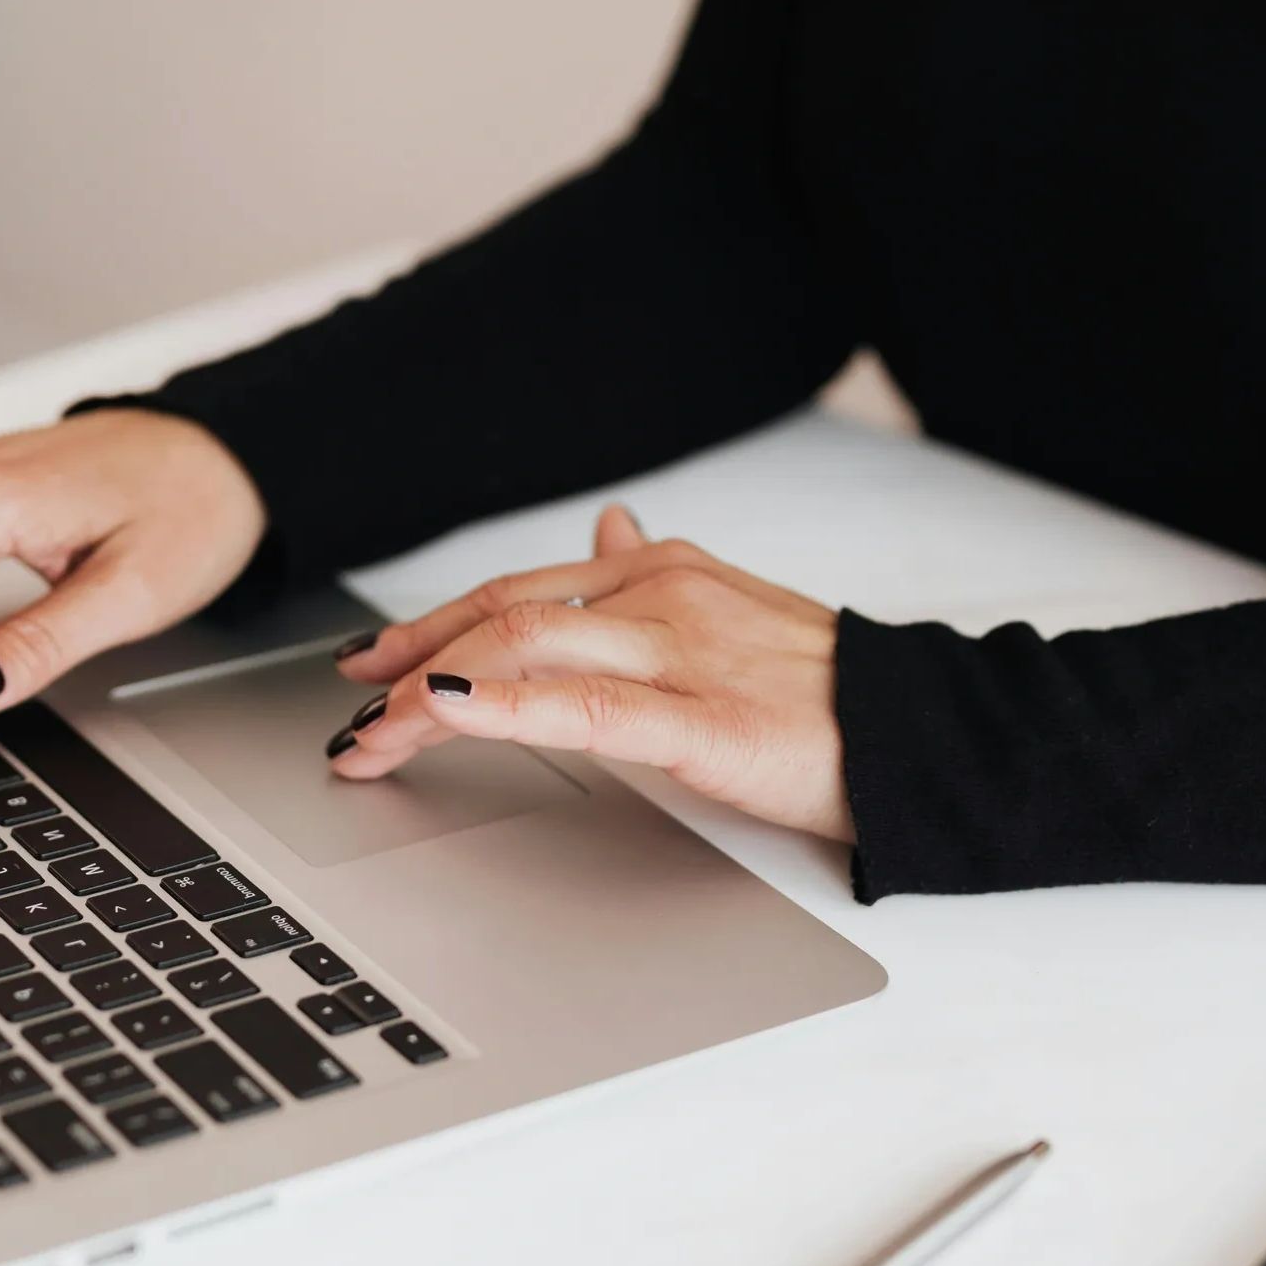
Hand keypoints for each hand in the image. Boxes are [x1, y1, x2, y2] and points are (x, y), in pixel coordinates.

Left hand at [329, 505, 852, 841]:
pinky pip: (584, 705)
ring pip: (521, 651)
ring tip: (369, 739)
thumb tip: (607, 526)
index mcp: (660, 571)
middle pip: (497, 616)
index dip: (430, 625)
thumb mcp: (730, 607)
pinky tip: (444, 710)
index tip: (371, 661)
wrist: (920, 732)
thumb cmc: (824, 687)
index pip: (516, 590)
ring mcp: (679, 650)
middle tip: (345, 712)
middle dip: (404, 663)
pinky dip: (500, 705)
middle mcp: (658, 594)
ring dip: (424, 695)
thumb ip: (653, 572)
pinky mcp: (702, 719)